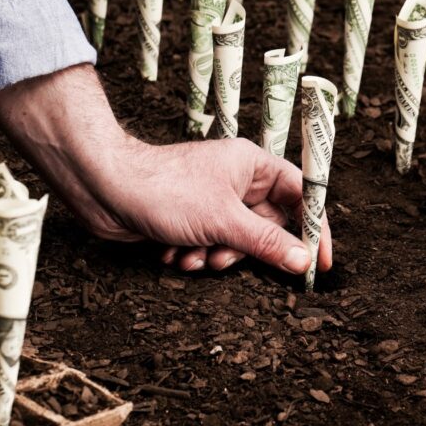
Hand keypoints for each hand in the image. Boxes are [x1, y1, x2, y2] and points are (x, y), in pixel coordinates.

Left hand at [0, 64, 331, 274]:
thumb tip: (304, 260)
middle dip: (249, 250)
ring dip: (219, 256)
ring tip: (196, 256)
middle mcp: (236, 180)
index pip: (301, 194)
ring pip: (237, 240)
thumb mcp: (223, 221)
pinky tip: (174, 255)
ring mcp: (212, 200)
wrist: (105, 189)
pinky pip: (211, 245)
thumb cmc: (163, 190)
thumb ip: (267, 243)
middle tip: (232, 260)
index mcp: (252, 165)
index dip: (314, 226)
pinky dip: (197, 255)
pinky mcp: (190, 219)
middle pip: (268, 224)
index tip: (320, 260)